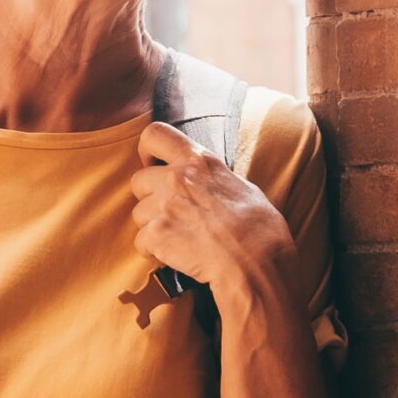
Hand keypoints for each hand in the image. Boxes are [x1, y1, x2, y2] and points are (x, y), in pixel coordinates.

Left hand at [129, 122, 292, 303]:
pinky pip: (140, 241)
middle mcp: (177, 178)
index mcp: (199, 160)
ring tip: (178, 238)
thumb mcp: (244, 188)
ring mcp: (164, 206)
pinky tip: (174, 255)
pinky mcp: (157, 234)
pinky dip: (153, 251)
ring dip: (152, 226)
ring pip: (138, 213)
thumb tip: (209, 181)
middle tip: (171, 214)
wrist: (257, 263)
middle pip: (138, 180)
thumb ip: (215, 178)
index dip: (147, 150)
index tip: (152, 164)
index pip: (155, 135)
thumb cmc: (260, 230)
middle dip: (149, 198)